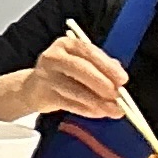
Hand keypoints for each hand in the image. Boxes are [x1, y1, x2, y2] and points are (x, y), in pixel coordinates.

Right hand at [0, 34, 132, 123]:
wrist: (34, 88)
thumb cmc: (65, 74)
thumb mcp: (83, 64)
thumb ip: (103, 68)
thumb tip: (120, 82)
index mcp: (67, 44)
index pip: (90, 53)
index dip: (108, 67)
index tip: (123, 80)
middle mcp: (53, 57)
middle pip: (80, 68)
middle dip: (101, 83)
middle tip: (117, 95)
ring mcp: (45, 76)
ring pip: (74, 89)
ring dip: (96, 101)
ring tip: (112, 109)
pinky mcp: (43, 94)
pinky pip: (68, 103)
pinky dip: (85, 110)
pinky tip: (97, 113)